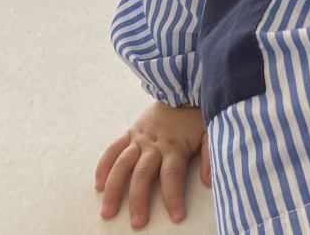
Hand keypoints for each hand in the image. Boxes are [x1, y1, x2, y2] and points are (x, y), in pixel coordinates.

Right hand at [95, 101, 209, 227]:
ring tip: (108, 212)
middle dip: (139, 201)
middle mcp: (154, 145)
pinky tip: (98, 185)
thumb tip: (209, 181)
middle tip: (137, 223)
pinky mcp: (130, 132)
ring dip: (114, 189)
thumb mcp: (211, 132)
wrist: (186, 88)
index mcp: (175, 147)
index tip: (176, 217)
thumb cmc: (199, 115)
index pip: (172, 177)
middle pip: (143, 175)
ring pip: (122, 166)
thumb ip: (210, 156)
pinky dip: (103, 166)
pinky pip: (112, 149)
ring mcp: (139, 139)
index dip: (173, 197)